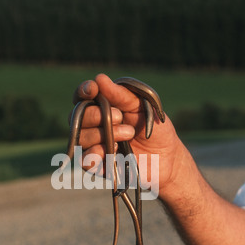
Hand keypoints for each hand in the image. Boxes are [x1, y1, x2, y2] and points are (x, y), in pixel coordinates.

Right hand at [71, 73, 182, 193]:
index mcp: (102, 107)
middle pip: (76, 117)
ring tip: (128, 134)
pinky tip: (115, 152)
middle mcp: (93, 126)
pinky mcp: (97, 166)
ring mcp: (93, 146)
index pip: (82, 96)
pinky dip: (97, 154)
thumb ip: (121, 95)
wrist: (167, 159)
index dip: (83, 91)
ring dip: (101, 134)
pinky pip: (85, 160)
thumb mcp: (142, 107)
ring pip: (80, 138)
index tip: (93, 89)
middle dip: (95, 115)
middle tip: (120, 117)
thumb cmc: (155, 130)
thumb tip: (100, 79)